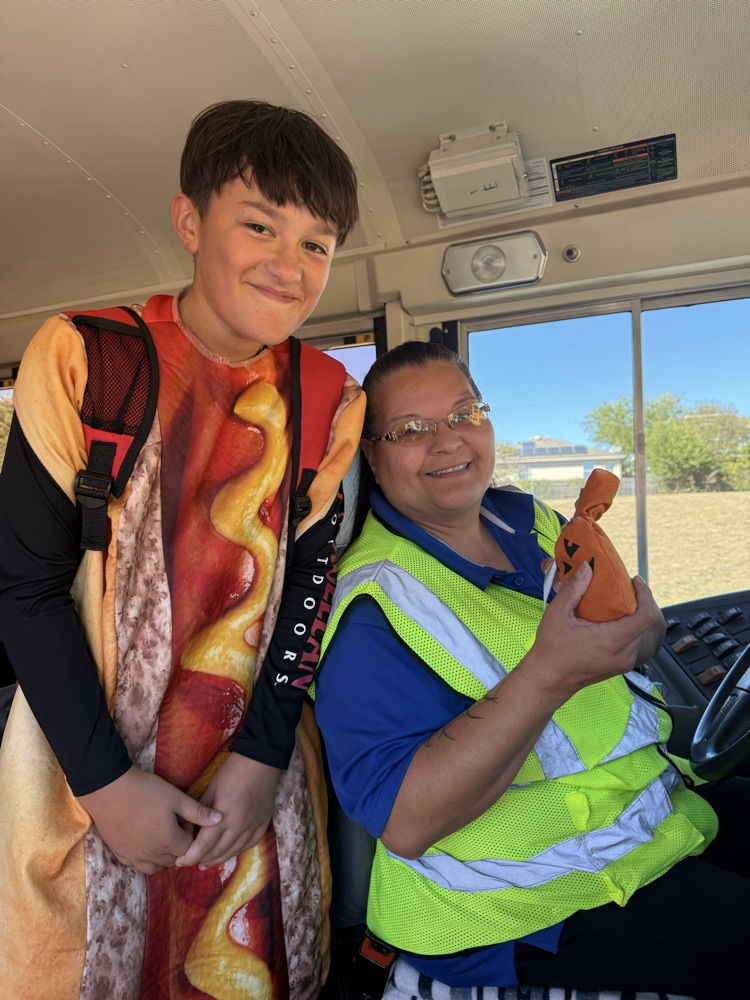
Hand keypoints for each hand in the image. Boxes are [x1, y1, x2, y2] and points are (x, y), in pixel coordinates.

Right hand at [77, 766, 222, 874]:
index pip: (190, 848)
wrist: (108, 790)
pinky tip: (144, 841)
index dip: (191, 834)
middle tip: (174, 824)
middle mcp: (153, 855)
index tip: (185, 818)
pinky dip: (145, 858)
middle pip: (174, 859)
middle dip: (180, 845)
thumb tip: (220, 819)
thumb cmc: (146, 791)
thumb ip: (198, 812)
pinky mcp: (120, 854)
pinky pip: (137, 865)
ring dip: (164, 855)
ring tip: (161, 834)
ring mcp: (134, 857)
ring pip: (156, 866)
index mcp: (169, 842)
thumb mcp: (176, 797)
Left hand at [174, 754, 281, 869]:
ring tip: (205, 863)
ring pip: (233, 851)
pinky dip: (236, 851)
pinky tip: (228, 853)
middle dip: (202, 860)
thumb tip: (186, 829)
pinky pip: (249, 845)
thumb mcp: (210, 789)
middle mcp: (239, 827)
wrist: (261, 762)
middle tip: (189, 862)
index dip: (190, 857)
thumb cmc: (232, 772)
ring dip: (218, 859)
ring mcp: (253, 827)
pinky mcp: (263, 825)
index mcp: (223, 817)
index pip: (204, 845)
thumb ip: (198, 812)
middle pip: (218, 852)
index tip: (180, 862)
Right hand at [529, 561, 662, 698]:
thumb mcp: (557, 614)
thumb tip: (587, 567)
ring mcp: (624, 662)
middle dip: (636, 601)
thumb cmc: (551, 649)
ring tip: (614, 600)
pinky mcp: (619, 666)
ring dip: (630, 615)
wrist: (547, 680)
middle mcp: (625, 654)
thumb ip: (574, 589)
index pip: (645, 616)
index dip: (645, 594)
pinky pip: (630, 642)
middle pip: (643, 622)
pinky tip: (608, 619)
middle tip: (621, 586)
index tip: (634, 581)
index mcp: (614, 641)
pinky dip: (624, 627)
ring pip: (637, 632)